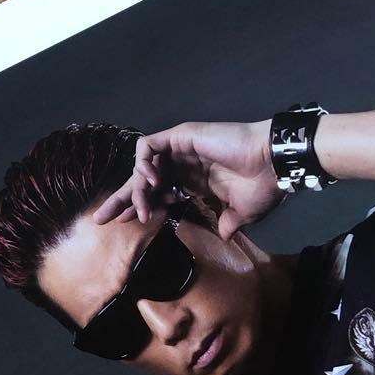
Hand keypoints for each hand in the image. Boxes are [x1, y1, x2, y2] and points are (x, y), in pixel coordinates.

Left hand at [92, 119, 280, 239]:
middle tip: (100, 219)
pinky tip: (150, 183)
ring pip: (141, 167)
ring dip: (135, 190)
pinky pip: (147, 147)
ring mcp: (180, 150)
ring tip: (139, 209)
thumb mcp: (241, 215)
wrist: (274, 166)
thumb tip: (223, 237)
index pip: (157, 196)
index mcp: (194, 183)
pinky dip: (142, 164)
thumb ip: (227, 224)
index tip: (125, 224)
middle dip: (120, 200)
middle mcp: (183, 166)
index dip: (141, 208)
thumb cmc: (263, 187)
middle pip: (142, 182)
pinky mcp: (180, 137)